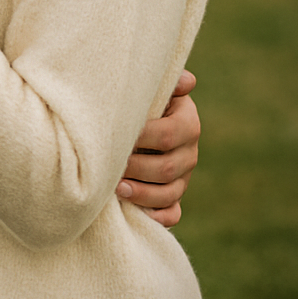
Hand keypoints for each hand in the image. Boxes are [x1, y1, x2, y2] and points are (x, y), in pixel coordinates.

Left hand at [117, 70, 200, 227]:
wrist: (139, 122)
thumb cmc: (139, 101)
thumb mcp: (152, 88)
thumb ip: (166, 82)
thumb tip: (188, 81)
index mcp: (187, 122)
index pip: (168, 134)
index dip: (141, 138)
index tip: (113, 136)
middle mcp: (189, 152)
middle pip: (167, 167)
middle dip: (136, 168)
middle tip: (108, 167)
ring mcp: (183, 178)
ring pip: (169, 193)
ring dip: (142, 194)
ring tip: (116, 189)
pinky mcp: (174, 198)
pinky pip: (172, 214)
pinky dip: (157, 217)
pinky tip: (137, 214)